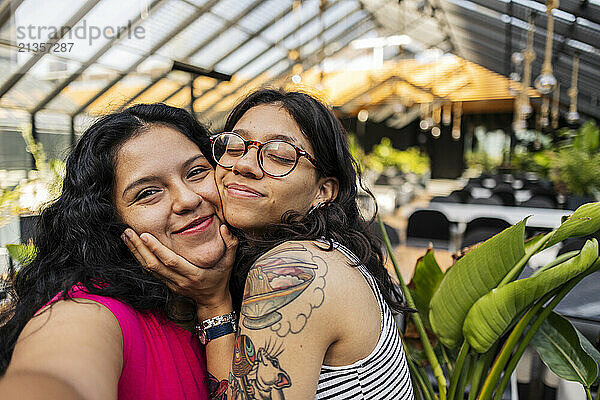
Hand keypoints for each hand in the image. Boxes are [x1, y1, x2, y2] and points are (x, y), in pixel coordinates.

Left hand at [122, 224, 236, 310]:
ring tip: (126, 237)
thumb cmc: (220, 278)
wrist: (212, 302)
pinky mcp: (166, 283)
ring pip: (149, 268)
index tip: (145, 235)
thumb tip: (223, 227)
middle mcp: (179, 280)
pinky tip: (133, 248)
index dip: (157, 249)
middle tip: (127, 232)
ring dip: (136, 253)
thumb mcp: (230, 261)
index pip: (171, 261)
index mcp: (193, 274)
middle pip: (154, 264)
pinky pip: (150, 271)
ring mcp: (171, 283)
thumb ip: (230, 243)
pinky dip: (140, 259)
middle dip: (139, 248)